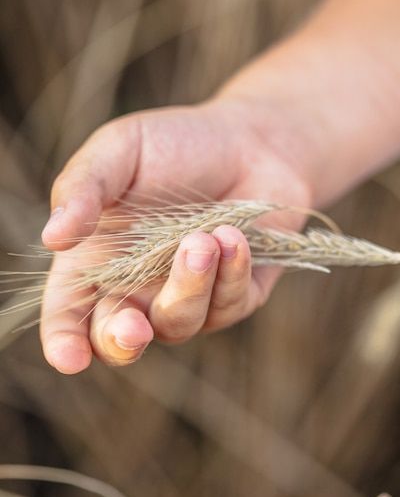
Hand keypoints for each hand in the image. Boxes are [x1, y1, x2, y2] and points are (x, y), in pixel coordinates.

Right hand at [40, 98, 310, 373]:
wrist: (250, 139)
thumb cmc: (176, 144)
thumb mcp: (120, 150)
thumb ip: (83, 187)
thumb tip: (52, 238)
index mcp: (98, 258)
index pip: (69, 313)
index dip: (64, 342)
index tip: (69, 357)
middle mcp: (139, 287)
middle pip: (120, 340)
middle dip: (122, 341)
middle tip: (133, 328)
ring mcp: (188, 295)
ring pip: (178, 322)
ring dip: (188, 285)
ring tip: (202, 237)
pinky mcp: (235, 295)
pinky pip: (228, 305)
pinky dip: (230, 272)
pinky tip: (233, 235)